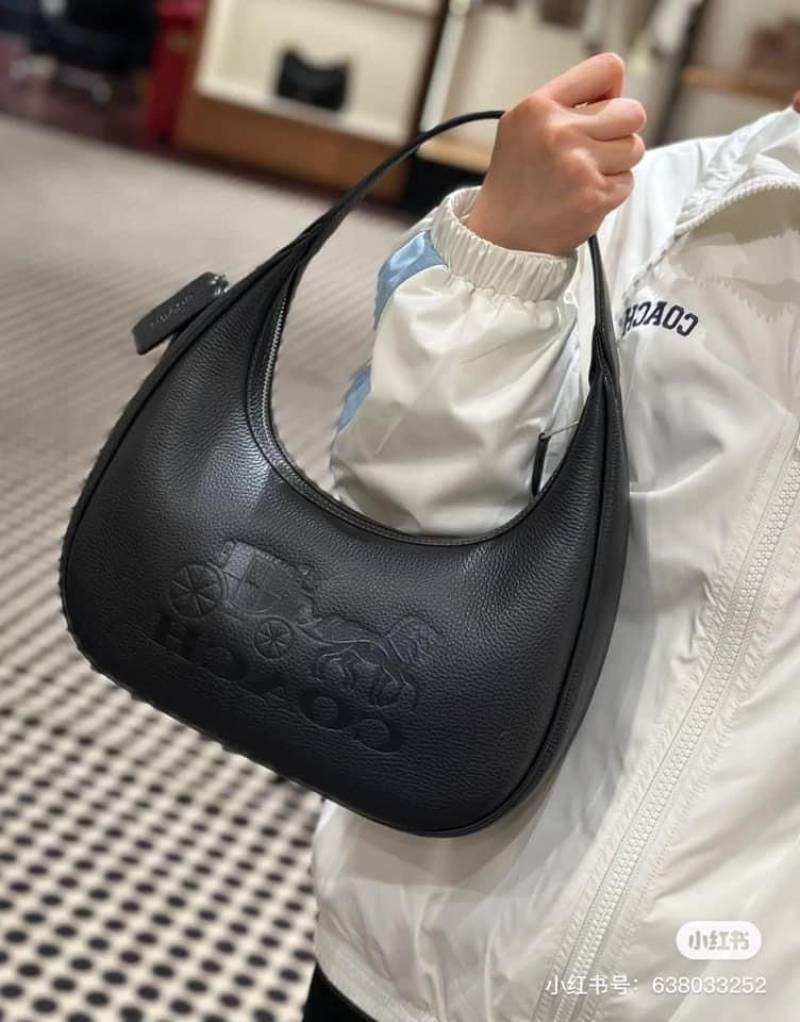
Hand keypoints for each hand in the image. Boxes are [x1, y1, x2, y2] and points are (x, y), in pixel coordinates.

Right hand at [467, 53, 646, 256]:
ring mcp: (579, 165)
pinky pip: (627, 182)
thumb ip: (566, 102)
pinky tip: (583, 195)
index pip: (608, 68)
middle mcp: (559, 132)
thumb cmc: (516, 182)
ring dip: (616, 163)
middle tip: (594, 150)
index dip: (613, 90)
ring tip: (585, 175)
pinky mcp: (595, 195)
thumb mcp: (522, 126)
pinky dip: (611, 191)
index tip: (600, 109)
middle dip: (620, 131)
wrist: (501, 235)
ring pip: (634, 147)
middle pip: (632, 111)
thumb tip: (616, 91)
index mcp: (538, 107)